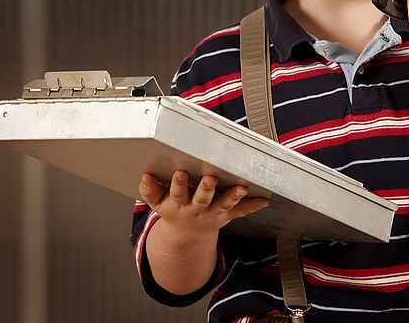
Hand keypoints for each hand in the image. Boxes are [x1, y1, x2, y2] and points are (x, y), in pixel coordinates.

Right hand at [139, 171, 268, 243]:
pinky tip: (263, 200)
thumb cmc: (174, 210)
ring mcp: (213, 212)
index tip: (180, 173)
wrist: (186, 235)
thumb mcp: (158, 202)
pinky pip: (241, 211)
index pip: (177, 193)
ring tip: (241, 189)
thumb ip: (150, 190)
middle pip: (202, 198)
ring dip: (233, 196)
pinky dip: (252, 206)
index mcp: (178, 204)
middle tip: (210, 178)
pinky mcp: (226, 214)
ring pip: (224, 204)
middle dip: (206, 188)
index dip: (178, 184)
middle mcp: (197, 208)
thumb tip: (145, 177)